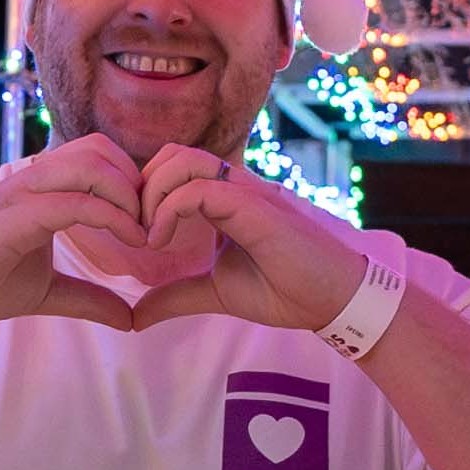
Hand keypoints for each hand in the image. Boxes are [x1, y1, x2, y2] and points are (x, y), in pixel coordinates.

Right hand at [0, 138, 143, 332]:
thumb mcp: (46, 293)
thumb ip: (88, 299)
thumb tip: (131, 318)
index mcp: (41, 189)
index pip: (99, 156)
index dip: (134, 182)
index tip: (152, 224)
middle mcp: (32, 180)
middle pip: (100, 147)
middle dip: (137, 181)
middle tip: (152, 225)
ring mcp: (21, 193)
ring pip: (90, 163)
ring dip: (128, 195)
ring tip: (143, 234)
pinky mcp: (13, 216)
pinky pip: (74, 202)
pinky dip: (112, 218)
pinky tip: (131, 242)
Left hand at [129, 148, 377, 332]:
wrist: (333, 301)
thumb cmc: (286, 290)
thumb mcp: (217, 293)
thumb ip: (177, 296)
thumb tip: (135, 315)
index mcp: (226, 199)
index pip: (174, 169)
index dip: (146, 194)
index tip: (138, 237)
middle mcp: (235, 186)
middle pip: (172, 154)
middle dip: (142, 188)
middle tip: (138, 232)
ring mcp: (246, 192)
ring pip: (182, 160)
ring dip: (152, 194)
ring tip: (150, 235)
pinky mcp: (254, 207)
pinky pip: (199, 190)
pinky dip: (169, 210)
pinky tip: (162, 241)